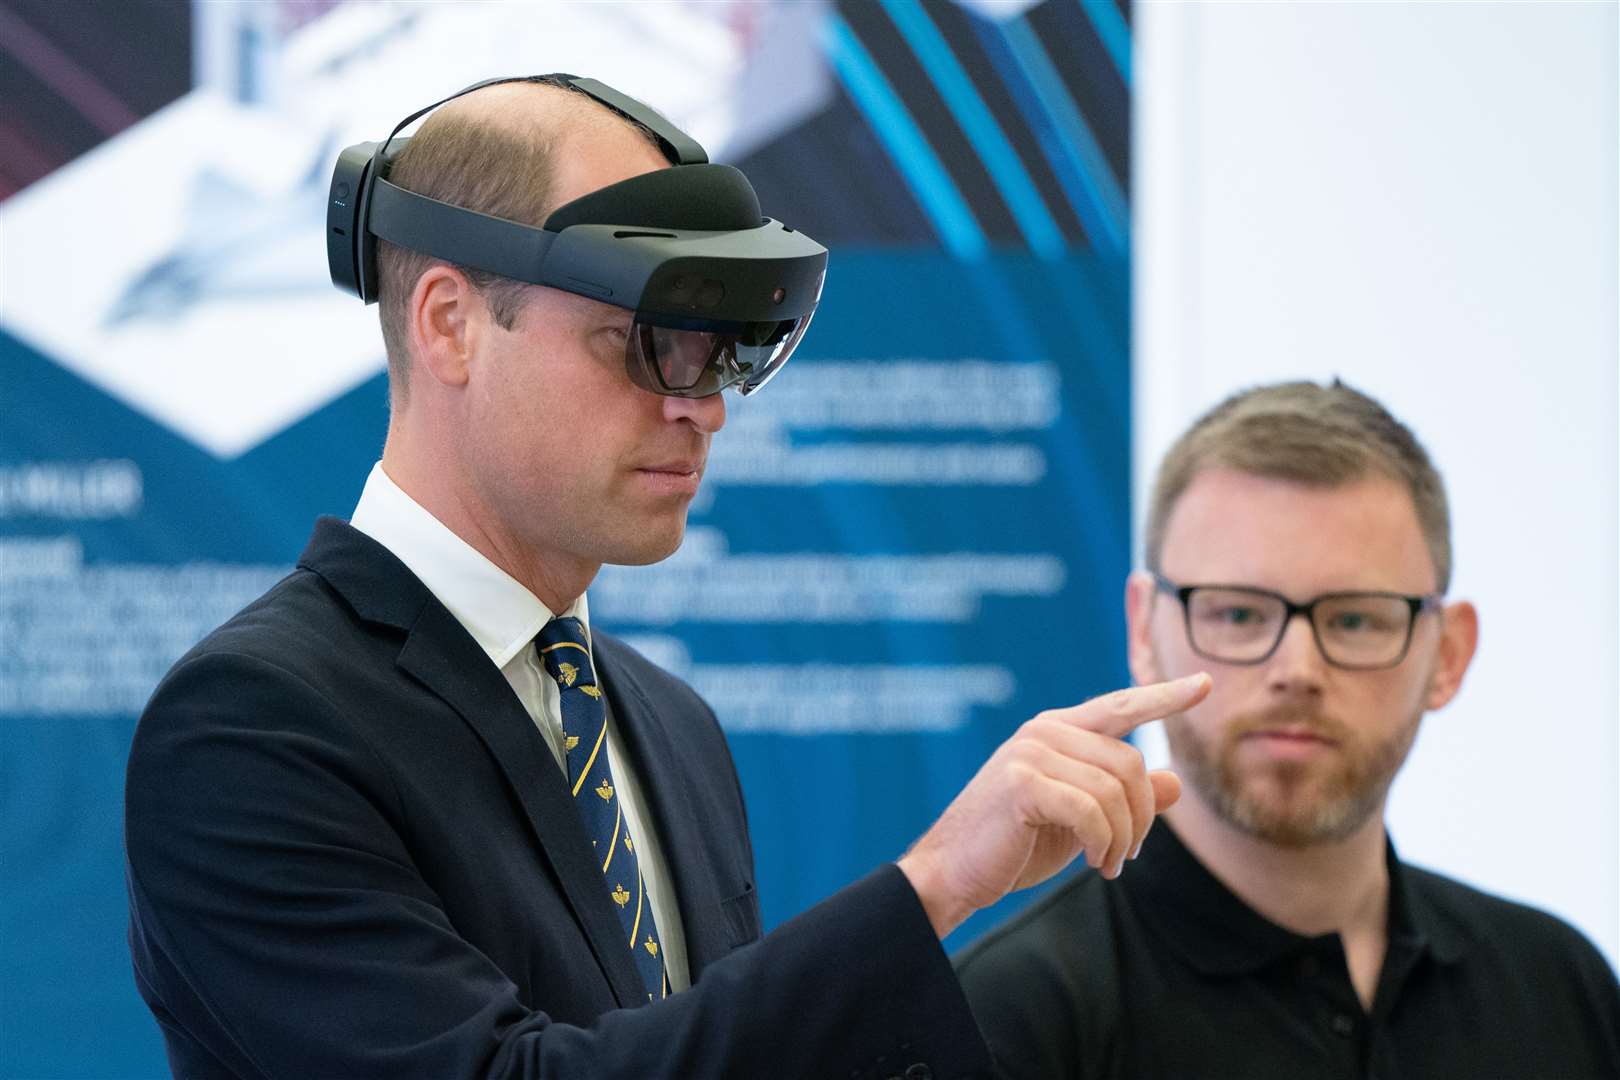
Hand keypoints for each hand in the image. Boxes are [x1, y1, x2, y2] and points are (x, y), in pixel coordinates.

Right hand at [897, 672, 1210, 936]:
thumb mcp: (1080, 819)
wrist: (954, 872)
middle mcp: (1043, 731)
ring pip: (1114, 791)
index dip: (1164, 698)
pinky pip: (1091, 811)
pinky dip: (1102, 843)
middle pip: (1129, 762)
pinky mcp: (1021, 782)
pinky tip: (1092, 861)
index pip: (1121, 706)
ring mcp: (1030, 752)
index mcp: (1057, 730)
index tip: (1205, 685)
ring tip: (1108, 865)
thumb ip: (1124, 797)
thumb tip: (1174, 782)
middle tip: (1127, 858)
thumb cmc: (1014, 844)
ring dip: (1122, 839)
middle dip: (1141, 818)